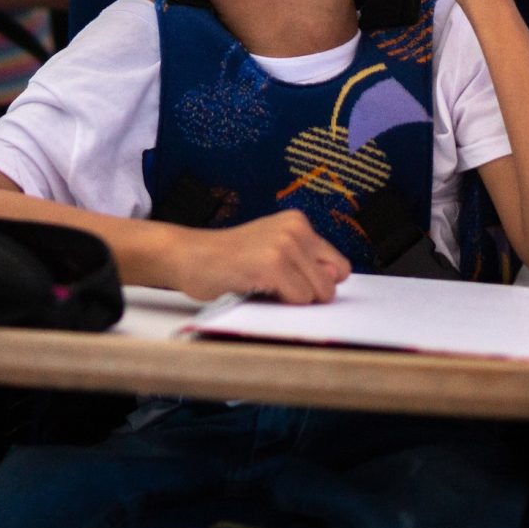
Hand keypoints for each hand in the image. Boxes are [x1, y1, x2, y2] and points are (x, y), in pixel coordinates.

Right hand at [176, 210, 351, 304]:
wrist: (188, 255)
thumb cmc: (229, 260)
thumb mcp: (273, 250)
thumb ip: (305, 262)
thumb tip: (338, 280)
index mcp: (299, 222)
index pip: (340, 267)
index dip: (317, 283)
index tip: (292, 283)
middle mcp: (296, 228)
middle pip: (332, 282)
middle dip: (308, 294)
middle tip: (273, 285)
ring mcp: (285, 245)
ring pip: (317, 293)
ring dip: (291, 299)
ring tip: (262, 284)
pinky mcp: (272, 263)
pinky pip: (298, 299)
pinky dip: (280, 304)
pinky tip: (254, 287)